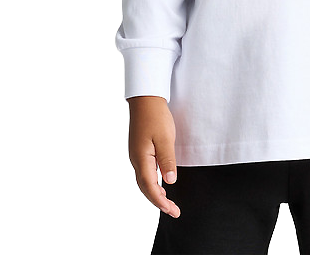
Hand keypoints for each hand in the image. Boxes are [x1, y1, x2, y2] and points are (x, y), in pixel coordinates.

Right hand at [128, 95, 181, 218]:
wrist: (145, 99)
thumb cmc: (155, 116)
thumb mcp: (165, 138)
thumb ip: (167, 160)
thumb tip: (170, 181)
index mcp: (141, 158)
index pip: (150, 187)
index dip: (160, 202)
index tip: (172, 211)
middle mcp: (136, 159)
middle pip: (145, 187)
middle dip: (158, 201)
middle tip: (173, 211)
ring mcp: (136, 155)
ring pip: (144, 181)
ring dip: (154, 193)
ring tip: (168, 202)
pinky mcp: (139, 150)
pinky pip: (144, 172)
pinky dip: (152, 182)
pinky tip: (160, 183)